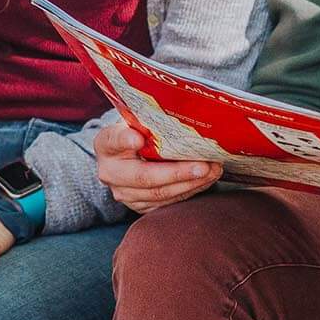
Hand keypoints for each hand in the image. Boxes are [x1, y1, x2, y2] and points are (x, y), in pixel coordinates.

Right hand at [95, 119, 220, 212]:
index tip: (138, 139)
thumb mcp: (139, 118)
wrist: (132, 153)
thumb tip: (179, 114)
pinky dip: (190, 190)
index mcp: (106, 143)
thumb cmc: (140, 130)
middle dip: (177, 172)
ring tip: (213, 170)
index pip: (113, 140)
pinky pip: (168, 202)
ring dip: (191, 183)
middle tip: (203, 166)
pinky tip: (207, 179)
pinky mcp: (141, 205)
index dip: (125, 140)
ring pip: (160, 194)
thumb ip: (149, 118)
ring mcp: (125, 193)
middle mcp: (110, 172)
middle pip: (144, 176)